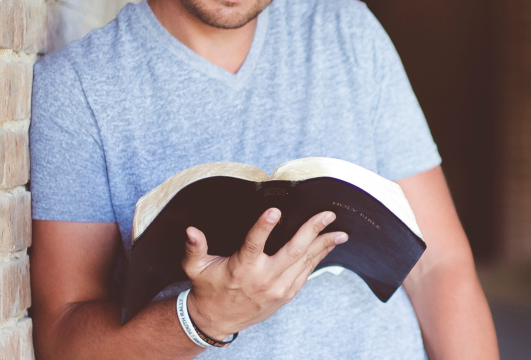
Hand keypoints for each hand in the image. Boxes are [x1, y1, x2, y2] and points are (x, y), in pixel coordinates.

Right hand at [179, 208, 348, 339]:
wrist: (217, 320)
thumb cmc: (208, 288)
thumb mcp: (195, 268)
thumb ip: (194, 248)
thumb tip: (191, 230)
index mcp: (241, 268)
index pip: (254, 243)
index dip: (264, 226)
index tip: (275, 210)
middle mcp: (263, 278)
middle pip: (292, 251)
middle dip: (312, 230)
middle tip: (327, 214)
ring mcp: (278, 288)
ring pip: (305, 262)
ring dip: (324, 245)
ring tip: (339, 231)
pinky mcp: (285, 294)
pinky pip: (306, 274)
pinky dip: (318, 259)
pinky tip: (328, 246)